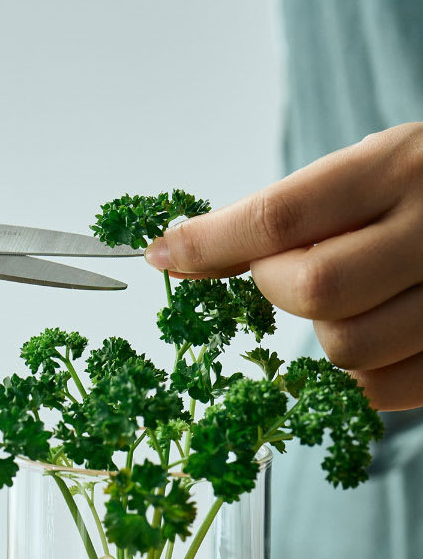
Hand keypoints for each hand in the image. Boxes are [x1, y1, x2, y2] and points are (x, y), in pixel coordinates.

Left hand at [143, 123, 422, 410]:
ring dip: (323, 332)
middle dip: (279, 289)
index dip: (210, 242)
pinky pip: (381, 391)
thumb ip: (280, 216)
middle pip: (315, 290)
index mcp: (402, 167)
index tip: (163, 254)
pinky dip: (356, 375)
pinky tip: (372, 334)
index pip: (283, 215)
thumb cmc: (421, 196)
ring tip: (348, 299)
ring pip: (346, 348)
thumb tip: (175, 254)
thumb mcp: (365, 176)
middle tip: (288, 272)